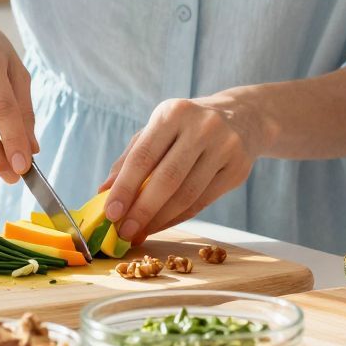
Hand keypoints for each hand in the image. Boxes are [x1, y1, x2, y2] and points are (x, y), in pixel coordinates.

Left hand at [103, 95, 261, 243]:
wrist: (241, 117)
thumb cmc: (186, 126)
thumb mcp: (157, 129)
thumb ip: (130, 158)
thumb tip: (104, 191)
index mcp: (173, 112)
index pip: (144, 156)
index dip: (125, 187)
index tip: (110, 213)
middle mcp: (202, 127)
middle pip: (167, 179)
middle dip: (142, 210)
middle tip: (124, 232)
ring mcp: (224, 147)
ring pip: (187, 195)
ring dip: (160, 220)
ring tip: (140, 233)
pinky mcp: (238, 169)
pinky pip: (203, 202)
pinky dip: (178, 218)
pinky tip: (162, 225)